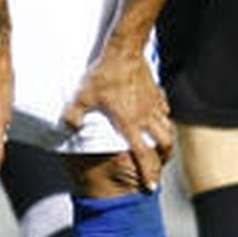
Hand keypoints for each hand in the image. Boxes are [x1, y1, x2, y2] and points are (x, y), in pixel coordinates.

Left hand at [63, 43, 173, 191]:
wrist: (124, 50)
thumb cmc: (104, 74)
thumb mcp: (82, 96)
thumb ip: (74, 115)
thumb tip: (69, 127)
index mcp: (130, 123)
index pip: (143, 155)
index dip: (148, 173)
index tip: (151, 186)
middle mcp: (145, 117)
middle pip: (164, 143)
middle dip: (164, 157)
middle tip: (161, 163)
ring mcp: (153, 103)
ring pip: (168, 126)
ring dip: (166, 137)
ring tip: (162, 144)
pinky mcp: (155, 90)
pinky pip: (164, 107)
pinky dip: (164, 115)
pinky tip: (160, 115)